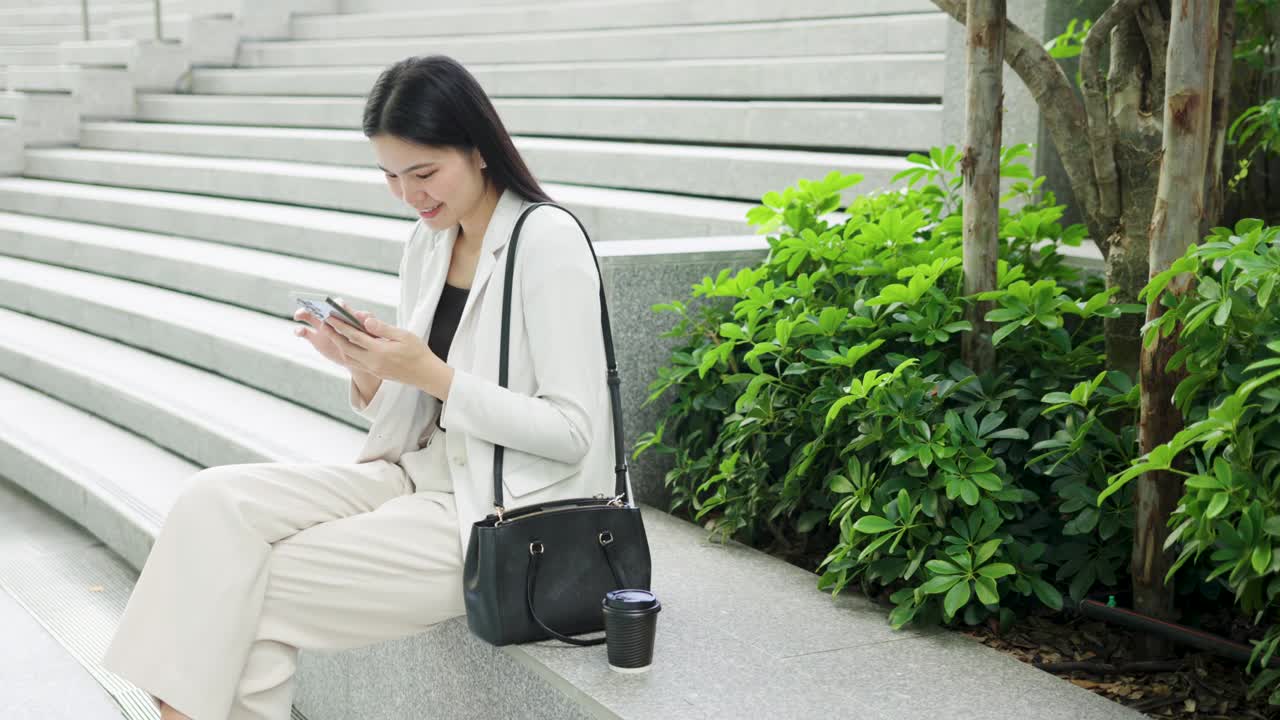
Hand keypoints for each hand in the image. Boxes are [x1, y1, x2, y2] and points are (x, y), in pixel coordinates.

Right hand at [292, 300, 378, 371]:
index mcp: (347, 315)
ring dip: (303, 313)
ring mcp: (323, 327)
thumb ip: (372, 326)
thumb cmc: (369, 343)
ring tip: (298, 315)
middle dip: (315, 304)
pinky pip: (304, 332)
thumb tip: (367, 320)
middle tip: (312, 306)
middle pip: (321, 307)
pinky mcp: (315, 338)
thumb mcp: (374, 335)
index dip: (338, 305)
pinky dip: (300, 330)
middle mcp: (333, 318)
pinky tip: (298, 331)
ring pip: (310, 316)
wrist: (361, 359)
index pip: (342, 306)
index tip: (337, 306)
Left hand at [322, 301, 451, 397]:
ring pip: (349, 357)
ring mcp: (373, 369)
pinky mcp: (375, 372)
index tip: (330, 317)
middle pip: (346, 348)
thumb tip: (365, 320)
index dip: (341, 326)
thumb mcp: (403, 335)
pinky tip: (346, 347)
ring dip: (339, 345)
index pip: (355, 336)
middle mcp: (373, 362)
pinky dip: (348, 354)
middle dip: (334, 335)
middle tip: (324, 324)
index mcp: (380, 351)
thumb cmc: (418, 352)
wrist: (425, 374)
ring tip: (333, 334)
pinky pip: (355, 363)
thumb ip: (383, 328)